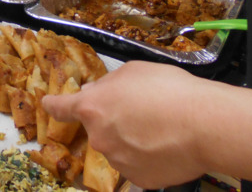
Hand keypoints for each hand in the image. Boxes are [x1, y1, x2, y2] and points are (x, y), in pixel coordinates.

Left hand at [42, 61, 209, 188]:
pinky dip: (148, 158)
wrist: (203, 124)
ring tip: (161, 129)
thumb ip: (108, 84)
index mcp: (92, 108)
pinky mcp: (140, 181)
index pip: (62, 107)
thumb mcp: (133, 71)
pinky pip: (138, 166)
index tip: (48, 104)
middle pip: (99, 128)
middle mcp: (99, 138)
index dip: (54, 104)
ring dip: (131, 140)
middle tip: (144, 112)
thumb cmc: (168, 89)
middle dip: (114, 120)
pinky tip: (167, 147)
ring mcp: (118, 162)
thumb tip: (94, 92)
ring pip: (119, 148)